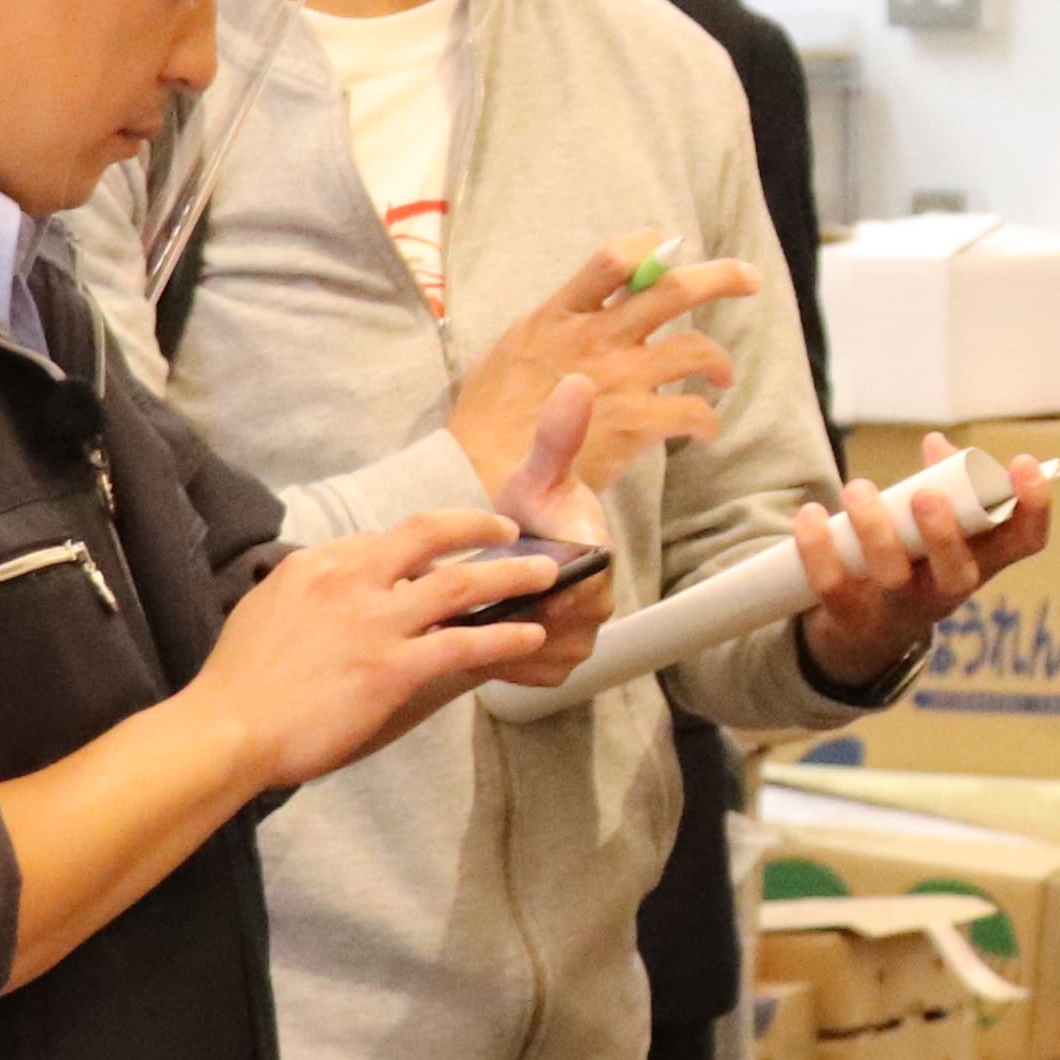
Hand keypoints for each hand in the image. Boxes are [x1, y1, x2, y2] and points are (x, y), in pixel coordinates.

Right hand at [186, 507, 587, 790]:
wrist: (227, 728)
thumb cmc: (240, 682)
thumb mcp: (268, 608)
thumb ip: (311, 590)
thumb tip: (340, 588)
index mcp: (320, 563)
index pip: (387, 536)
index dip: (429, 538)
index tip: (451, 545)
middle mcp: (352, 579)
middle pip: (431, 535)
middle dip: (480, 527)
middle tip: (511, 530)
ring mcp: (376, 623)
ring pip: (462, 584)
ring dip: (512, 576)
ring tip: (547, 575)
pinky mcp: (393, 668)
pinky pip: (465, 642)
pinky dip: (505, 636)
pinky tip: (530, 637)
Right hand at [452, 248, 754, 508]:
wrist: (481, 471)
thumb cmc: (491, 414)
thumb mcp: (515, 346)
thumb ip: (556, 324)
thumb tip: (587, 305)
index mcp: (561, 314)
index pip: (613, 259)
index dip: (648, 248)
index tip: (668, 250)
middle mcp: (597, 338)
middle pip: (671, 291)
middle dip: (720, 278)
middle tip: (748, 279)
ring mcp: (620, 380)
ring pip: (695, 349)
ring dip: (719, 361)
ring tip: (720, 376)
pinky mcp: (635, 423)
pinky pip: (693, 411)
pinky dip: (707, 421)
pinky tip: (703, 430)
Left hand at [462, 383, 620, 685]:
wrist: (519, 547)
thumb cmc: (530, 509)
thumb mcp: (538, 474)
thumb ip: (558, 437)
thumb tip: (579, 381)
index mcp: (599, 565)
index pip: (573, 593)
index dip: (532, 586)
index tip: (494, 569)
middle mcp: (597, 612)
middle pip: (551, 632)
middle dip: (505, 616)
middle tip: (461, 595)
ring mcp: (578, 645)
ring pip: (535, 658)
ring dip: (496, 641)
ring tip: (460, 614)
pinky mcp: (554, 672)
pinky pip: (525, 677)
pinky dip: (495, 662)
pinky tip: (470, 638)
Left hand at [792, 430, 1055, 692]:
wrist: (867, 634)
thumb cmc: (915, 560)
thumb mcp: (938, 526)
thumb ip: (942, 481)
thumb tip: (934, 444)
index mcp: (981, 561)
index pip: (1024, 542)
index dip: (1033, 507)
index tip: (1023, 464)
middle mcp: (947, 591)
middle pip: (958, 575)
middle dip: (944, 534)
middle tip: (925, 494)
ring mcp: (900, 610)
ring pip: (893, 578)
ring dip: (875, 530)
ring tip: (858, 489)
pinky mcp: (852, 618)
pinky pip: (834, 588)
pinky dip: (819, 550)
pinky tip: (810, 517)